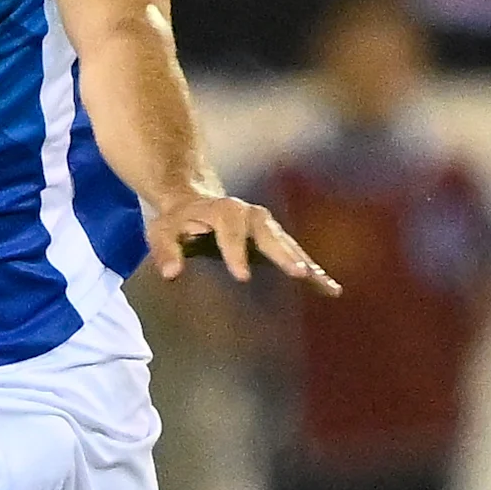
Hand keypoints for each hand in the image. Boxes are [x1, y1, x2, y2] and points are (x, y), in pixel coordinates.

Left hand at [146, 189, 336, 293]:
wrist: (192, 202)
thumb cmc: (176, 221)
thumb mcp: (161, 231)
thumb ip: (165, 251)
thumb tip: (172, 274)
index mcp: (223, 212)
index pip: (230, 233)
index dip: (236, 253)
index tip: (242, 277)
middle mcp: (250, 215)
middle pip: (269, 235)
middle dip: (284, 255)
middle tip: (299, 273)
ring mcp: (266, 226)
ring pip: (289, 245)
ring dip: (307, 263)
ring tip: (325, 286)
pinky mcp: (274, 238)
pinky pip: (296, 253)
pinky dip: (312, 269)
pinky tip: (329, 288)